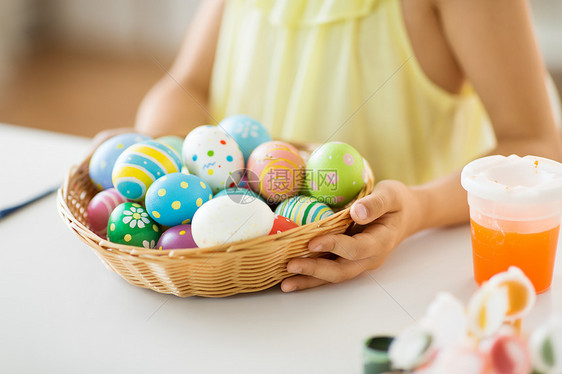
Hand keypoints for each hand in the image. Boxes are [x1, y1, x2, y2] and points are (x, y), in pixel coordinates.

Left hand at [280, 180, 420, 291]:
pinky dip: (310, 278)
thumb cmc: (396, 203)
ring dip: (309, 280)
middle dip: (315, 270)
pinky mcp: (348, 261)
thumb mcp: (390, 195)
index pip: (356, 248)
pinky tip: (290, 280)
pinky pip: (329, 272)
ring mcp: (359, 262)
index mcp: (381, 241)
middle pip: (342, 270)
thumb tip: (357, 211)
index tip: (313, 242)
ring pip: (333, 276)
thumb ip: (375, 203)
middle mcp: (369, 258)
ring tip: (285, 283)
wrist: (406, 215)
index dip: (335, 246)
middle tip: (290, 265)